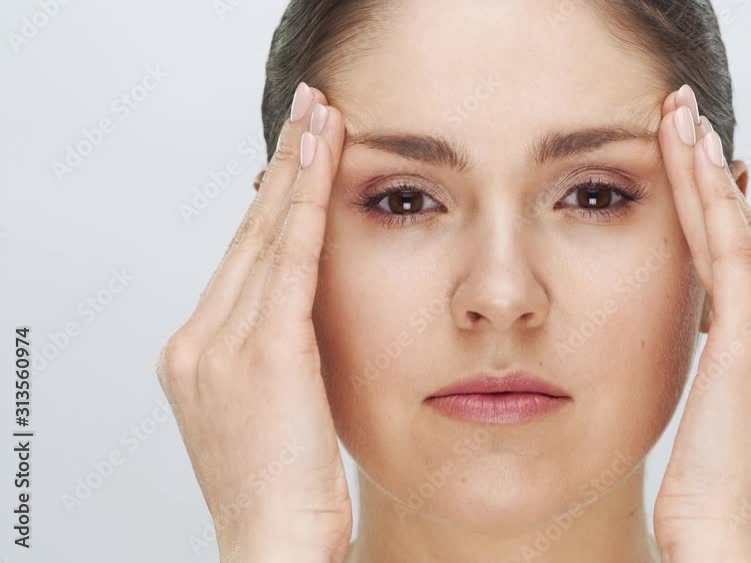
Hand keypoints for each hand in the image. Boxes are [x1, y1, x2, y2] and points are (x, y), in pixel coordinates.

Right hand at [156, 83, 351, 562]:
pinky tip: (324, 164)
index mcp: (195, 356)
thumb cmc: (283, 491)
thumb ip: (279, 352)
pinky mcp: (263, 355)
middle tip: (307, 111)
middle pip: (247, 235)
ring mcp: (222, 347)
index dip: (271, 202)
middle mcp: (198, 343)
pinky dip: (307, 209)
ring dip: (296, 171)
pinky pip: (289, 264)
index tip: (295, 156)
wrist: (274, 545)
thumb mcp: (272, 409)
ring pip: (266, 237)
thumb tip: (310, 308)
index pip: (240, 260)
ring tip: (320, 118)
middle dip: (282, 168)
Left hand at [650, 86, 750, 561]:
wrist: (727, 536)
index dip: (728, 205)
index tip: (699, 159)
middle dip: (714, 172)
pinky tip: (689, 157)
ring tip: (678, 116)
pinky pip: (726, 254)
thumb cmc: (726, 478)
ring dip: (705, 169)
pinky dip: (708, 200)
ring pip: (739, 232)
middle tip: (682, 115)